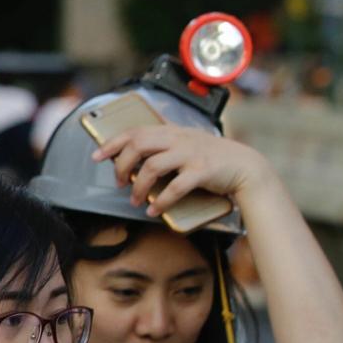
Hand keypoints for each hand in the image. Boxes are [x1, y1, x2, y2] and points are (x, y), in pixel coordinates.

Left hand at [92, 124, 274, 216]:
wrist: (246, 166)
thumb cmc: (212, 158)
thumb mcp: (186, 144)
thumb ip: (163, 146)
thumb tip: (132, 158)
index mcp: (172, 132)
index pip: (135, 131)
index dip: (113, 142)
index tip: (97, 155)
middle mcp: (179, 139)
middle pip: (138, 145)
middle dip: (121, 165)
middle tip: (118, 182)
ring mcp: (191, 154)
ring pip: (152, 167)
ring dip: (138, 187)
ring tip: (134, 200)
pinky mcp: (202, 171)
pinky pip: (175, 187)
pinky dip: (160, 201)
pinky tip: (153, 210)